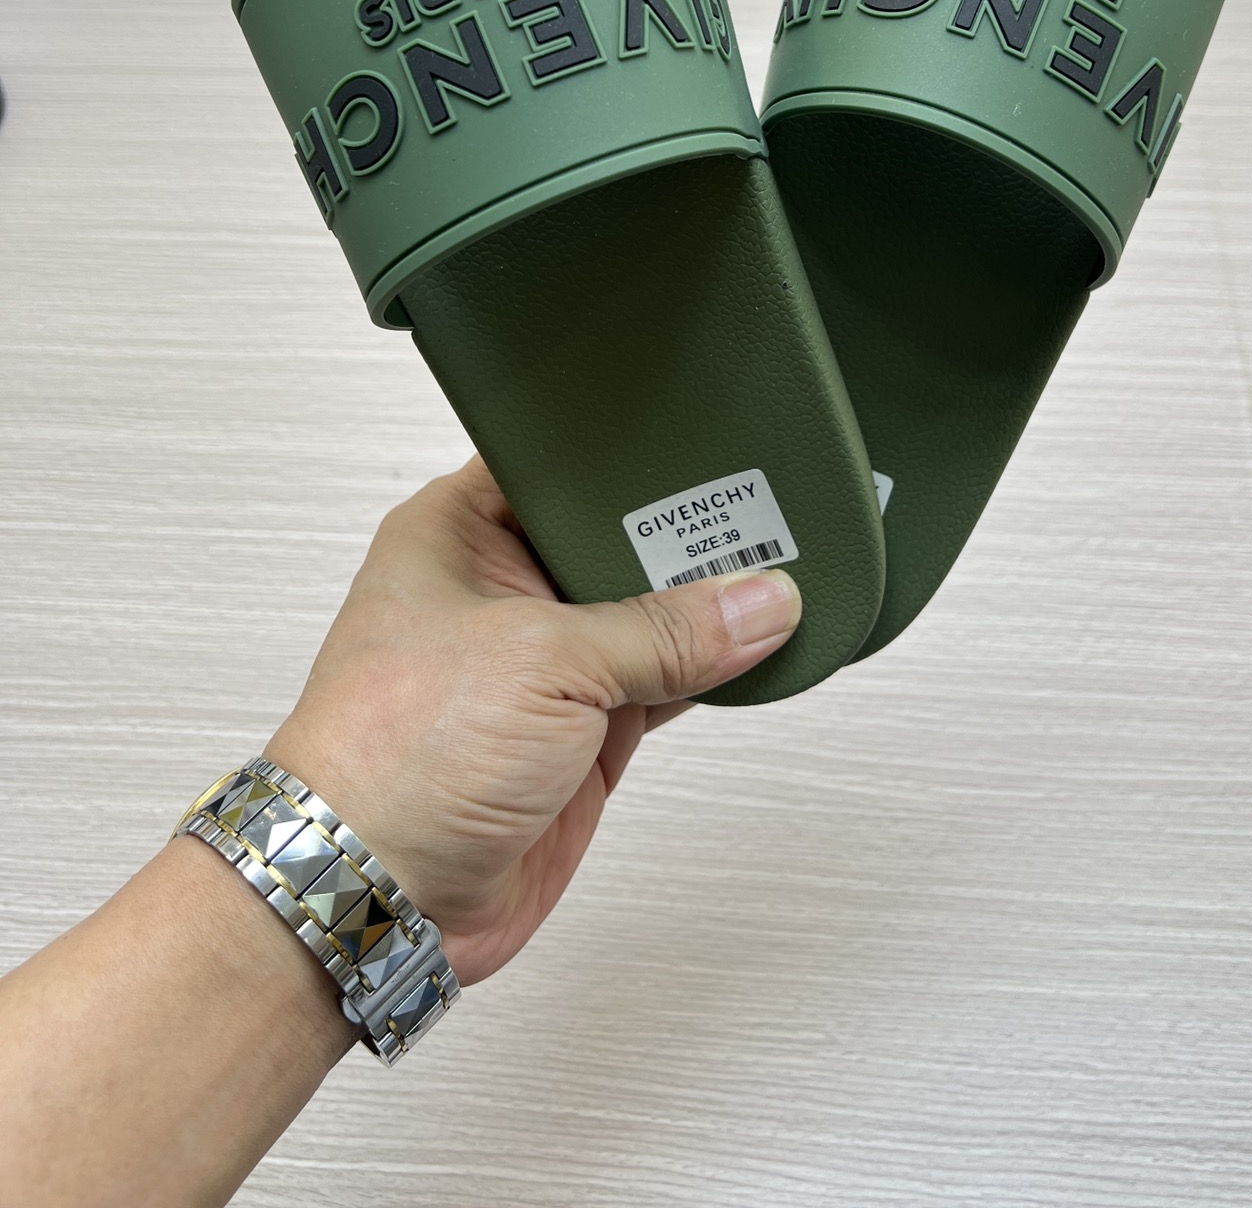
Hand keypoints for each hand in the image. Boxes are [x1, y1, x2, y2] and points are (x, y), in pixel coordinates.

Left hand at [265, 454, 801, 985]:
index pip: (563, 464)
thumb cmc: (397, 758)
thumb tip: (758, 602)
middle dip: (687, 534)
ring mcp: (543, 663)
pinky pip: (664, 683)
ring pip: (650, 615)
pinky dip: (712, 673)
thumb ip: (662, 629)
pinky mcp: (581, 731)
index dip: (633, 456)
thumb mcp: (543, 661)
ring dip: (709, 608)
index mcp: (461, 531)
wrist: (376, 898)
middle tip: (771, 507)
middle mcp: (502, 588)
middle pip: (617, 538)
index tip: (712, 441)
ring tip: (787, 568)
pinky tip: (761, 648)